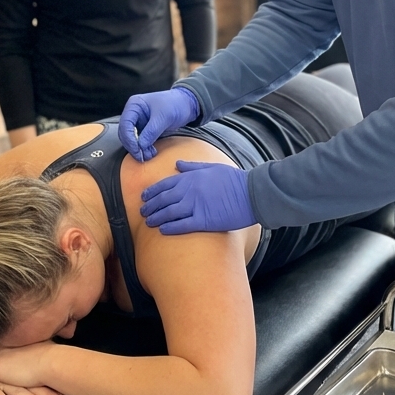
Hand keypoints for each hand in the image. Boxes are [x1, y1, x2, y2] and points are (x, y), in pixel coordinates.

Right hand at [118, 88, 199, 160]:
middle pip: (125, 133)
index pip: (125, 124)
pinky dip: (144, 148)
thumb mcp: (164, 117)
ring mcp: (139, 121)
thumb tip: (141, 146)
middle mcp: (134, 113)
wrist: (187, 105)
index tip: (137, 150)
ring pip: (132, 139)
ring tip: (149, 155)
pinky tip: (151, 152)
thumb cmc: (175, 104)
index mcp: (135, 105)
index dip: (129, 139)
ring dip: (138, 149)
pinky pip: (140, 141)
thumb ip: (151, 131)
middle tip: (142, 157)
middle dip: (133, 146)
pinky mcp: (145, 129)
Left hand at [139, 161, 255, 233]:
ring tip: (148, 223)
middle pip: (164, 199)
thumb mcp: (212, 167)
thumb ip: (192, 166)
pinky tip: (162, 230)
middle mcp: (190, 191)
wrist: (252, 194)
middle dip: (150, 206)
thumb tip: (177, 164)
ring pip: (169, 213)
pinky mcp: (204, 221)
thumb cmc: (234, 180)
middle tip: (142, 212)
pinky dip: (170, 228)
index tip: (144, 197)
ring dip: (156, 218)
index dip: (152, 191)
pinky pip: (182, 225)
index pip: (165, 184)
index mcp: (191, 177)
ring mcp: (196, 206)